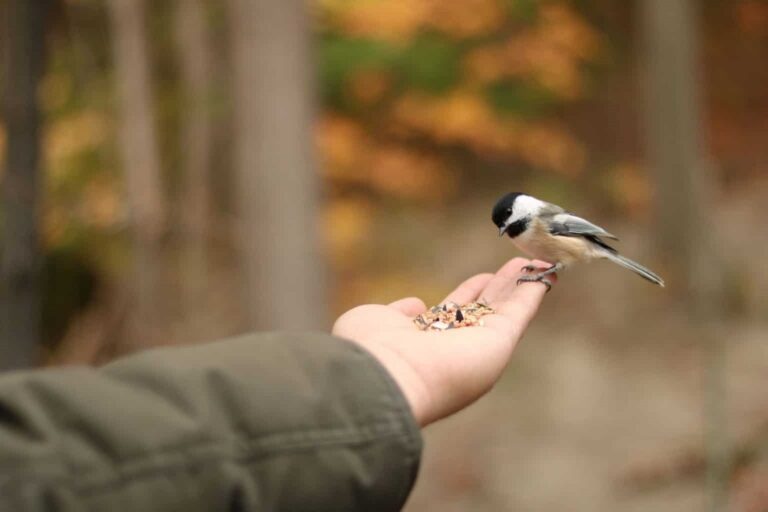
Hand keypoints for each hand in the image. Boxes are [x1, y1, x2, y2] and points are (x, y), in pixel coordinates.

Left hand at [332, 258, 553, 426]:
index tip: (483, 278)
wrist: (384, 377)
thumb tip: (417, 305)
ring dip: (521, 285)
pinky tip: (544, 273)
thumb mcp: (376, 321)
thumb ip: (398, 314)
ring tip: (535, 262)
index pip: (455, 315)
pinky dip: (533, 292)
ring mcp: (479, 346)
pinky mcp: (498, 342)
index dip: (470, 294)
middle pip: (486, 311)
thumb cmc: (371, 352)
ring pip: (506, 310)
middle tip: (519, 265)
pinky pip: (520, 312)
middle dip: (502, 288)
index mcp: (428, 344)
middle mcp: (456, 349)